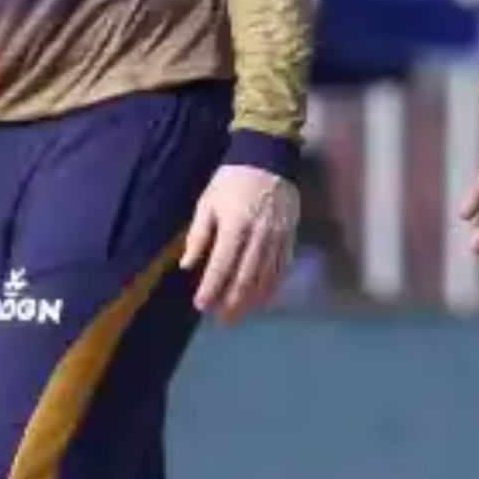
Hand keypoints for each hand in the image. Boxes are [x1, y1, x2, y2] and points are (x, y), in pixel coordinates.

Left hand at [182, 163, 299, 320]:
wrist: (269, 159)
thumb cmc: (231, 181)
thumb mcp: (207, 203)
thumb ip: (198, 235)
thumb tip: (187, 265)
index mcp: (234, 227)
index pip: (221, 267)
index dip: (211, 289)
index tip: (201, 306)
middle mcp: (258, 237)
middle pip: (246, 278)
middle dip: (232, 302)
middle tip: (222, 319)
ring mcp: (277, 238)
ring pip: (266, 277)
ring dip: (252, 299)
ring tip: (240, 313)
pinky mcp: (290, 236)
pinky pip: (282, 268)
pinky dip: (272, 286)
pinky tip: (263, 298)